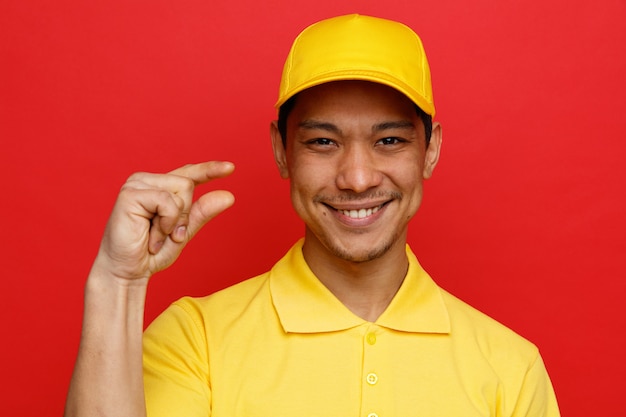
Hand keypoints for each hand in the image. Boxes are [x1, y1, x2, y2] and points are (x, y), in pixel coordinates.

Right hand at [92, 161, 234, 282]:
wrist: (127, 272)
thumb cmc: (151, 254)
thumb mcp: (184, 232)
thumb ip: (202, 213)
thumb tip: (229, 196)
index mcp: (159, 188)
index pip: (188, 174)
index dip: (209, 170)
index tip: (231, 168)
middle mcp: (147, 181)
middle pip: (188, 184)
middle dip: (185, 215)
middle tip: (166, 235)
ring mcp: (136, 185)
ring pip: (181, 190)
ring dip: (174, 222)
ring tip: (155, 237)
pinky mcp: (130, 194)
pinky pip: (168, 202)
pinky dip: (166, 223)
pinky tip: (150, 237)